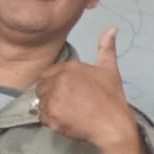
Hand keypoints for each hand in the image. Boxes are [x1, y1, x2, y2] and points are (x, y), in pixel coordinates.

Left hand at [33, 27, 137, 151]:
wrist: (113, 125)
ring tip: (69, 112)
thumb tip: (112, 28)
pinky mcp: (51, 116)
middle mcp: (58, 81)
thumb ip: (106, 48)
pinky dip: (51, 121)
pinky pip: (41, 117)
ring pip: (40, 103)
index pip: (49, 74)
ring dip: (51, 108)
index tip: (71, 93)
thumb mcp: (110, 70)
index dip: (57, 84)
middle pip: (42, 88)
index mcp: (69, 67)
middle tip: (70, 104)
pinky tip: (66, 120)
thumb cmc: (112, 98)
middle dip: (52, 96)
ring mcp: (53, 99)